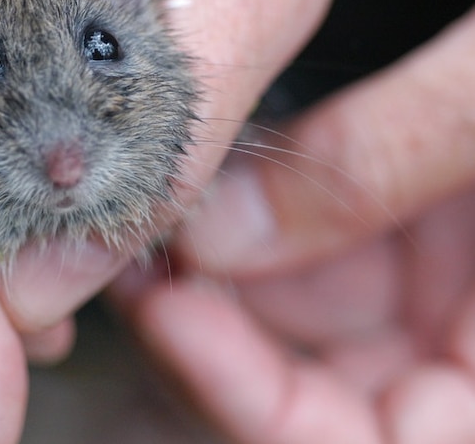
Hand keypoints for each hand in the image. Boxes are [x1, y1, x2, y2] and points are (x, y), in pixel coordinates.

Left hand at [112, 8, 474, 442]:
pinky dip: (250, 224)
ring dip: (217, 273)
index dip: (253, 400)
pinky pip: (310, 252)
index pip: (360, 443)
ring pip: (296, 320)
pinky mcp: (407, 235)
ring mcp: (435, 297)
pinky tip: (208, 186)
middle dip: (211, 327)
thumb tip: (217, 230)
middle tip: (136, 250)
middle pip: (311, 390)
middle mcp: (466, 352)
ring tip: (156, 208)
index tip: (171, 313)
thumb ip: (385, 162)